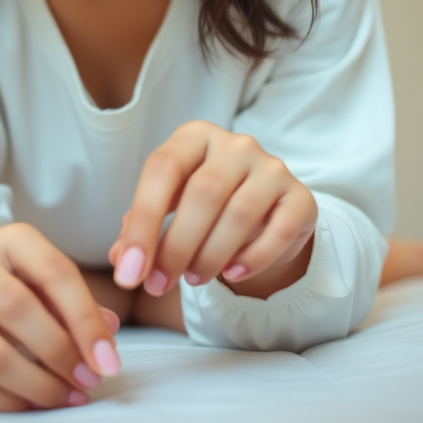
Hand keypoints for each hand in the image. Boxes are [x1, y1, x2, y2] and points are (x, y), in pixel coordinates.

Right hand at [0, 223, 121, 411]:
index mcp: (9, 240)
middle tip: (87, 382)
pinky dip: (7, 402)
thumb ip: (79, 306)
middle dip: (61, 354)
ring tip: (64, 397)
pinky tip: (30, 404)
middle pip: (18, 310)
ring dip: (37, 386)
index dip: (86, 320)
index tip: (109, 361)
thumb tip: (108, 331)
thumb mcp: (48, 287)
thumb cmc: (15, 294)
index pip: (55, 272)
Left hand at [108, 121, 316, 299]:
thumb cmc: (203, 208)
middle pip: (202, 192)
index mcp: (194, 137)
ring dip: (211, 255)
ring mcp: (272, 167)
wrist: (263, 214)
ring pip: (240, 212)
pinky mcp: (300, 197)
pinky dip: (253, 258)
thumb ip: (143, 229)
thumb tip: (122, 260)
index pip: (162, 169)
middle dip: (176, 246)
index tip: (129, 271)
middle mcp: (235, 144)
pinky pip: (279, 230)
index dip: (142, 223)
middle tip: (157, 285)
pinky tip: (232, 274)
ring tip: (193, 280)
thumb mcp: (169, 210)